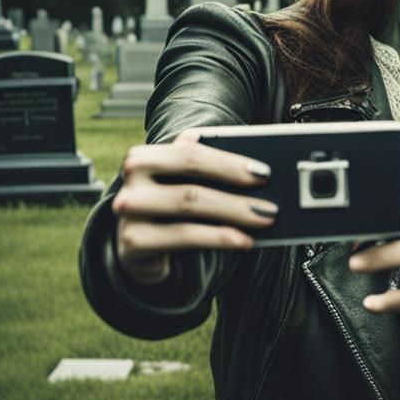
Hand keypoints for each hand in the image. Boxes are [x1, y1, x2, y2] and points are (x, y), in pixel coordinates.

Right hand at [111, 128, 277, 283]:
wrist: (138, 246)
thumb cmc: (171, 206)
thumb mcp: (185, 182)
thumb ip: (208, 165)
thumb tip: (257, 158)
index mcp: (145, 155)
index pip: (191, 153)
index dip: (229, 163)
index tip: (264, 172)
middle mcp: (132, 177)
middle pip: (190, 179)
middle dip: (236, 189)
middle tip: (272, 202)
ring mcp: (127, 209)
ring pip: (190, 205)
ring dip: (234, 213)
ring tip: (266, 219)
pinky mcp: (132, 240)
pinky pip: (184, 236)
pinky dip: (220, 238)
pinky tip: (245, 240)